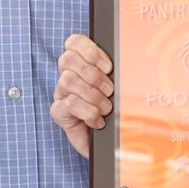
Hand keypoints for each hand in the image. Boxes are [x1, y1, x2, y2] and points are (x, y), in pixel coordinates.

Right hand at [51, 34, 112, 160]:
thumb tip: (129, 61)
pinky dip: (88, 112)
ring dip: (92, 95)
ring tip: (106, 108)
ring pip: (67, 80)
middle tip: (110, 90)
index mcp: (81, 65)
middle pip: (67, 59)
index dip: (90, 50)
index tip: (109, 66)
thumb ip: (119, 74)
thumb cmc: (116, 114)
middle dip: (93, 74)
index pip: (74, 42)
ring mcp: (62, 94)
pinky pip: (69, 103)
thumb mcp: (120, 90)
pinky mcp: (59, 112)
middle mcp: (68, 77)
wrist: (109, 145)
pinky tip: (98, 121)